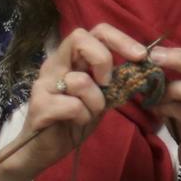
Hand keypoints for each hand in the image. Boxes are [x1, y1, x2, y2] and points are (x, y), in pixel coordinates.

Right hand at [0, 24, 146, 180]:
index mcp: (70, 58)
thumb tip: (141, 66)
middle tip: (107, 83)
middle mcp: (54, 64)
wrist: (43, 149)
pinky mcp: (39, 105)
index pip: (96, 31)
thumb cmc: (74, 119)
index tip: (140, 56)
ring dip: (96, 102)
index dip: (120, 39)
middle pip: (79, 38)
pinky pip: (73, 106)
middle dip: (103, 59)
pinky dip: (84, 117)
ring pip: (81, 80)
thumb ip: (112, 79)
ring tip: (89, 113)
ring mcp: (44, 83)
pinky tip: (76, 123)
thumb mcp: (100, 95)